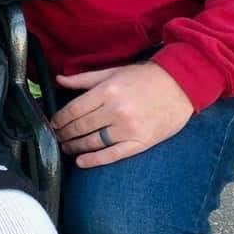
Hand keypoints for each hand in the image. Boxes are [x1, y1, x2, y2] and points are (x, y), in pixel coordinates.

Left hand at [50, 62, 193, 167]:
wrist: (180, 86)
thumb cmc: (144, 77)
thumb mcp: (112, 72)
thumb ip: (83, 79)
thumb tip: (58, 80)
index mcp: (107, 91)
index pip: (74, 110)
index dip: (59, 119)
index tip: (53, 123)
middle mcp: (116, 111)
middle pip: (81, 127)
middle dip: (64, 133)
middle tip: (56, 136)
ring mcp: (129, 129)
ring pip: (94, 142)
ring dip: (75, 147)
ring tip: (66, 147)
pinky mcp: (141, 142)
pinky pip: (113, 155)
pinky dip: (95, 160)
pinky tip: (81, 161)